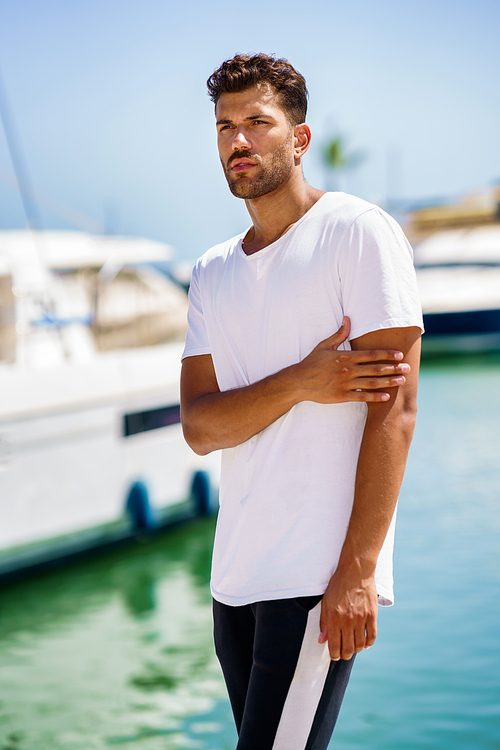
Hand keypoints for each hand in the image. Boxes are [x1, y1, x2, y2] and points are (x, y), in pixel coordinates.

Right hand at [293, 316, 409, 403]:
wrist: (299, 381)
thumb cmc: (311, 362)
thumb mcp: (324, 345)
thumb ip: (339, 334)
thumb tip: (348, 319)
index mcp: (345, 356)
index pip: (371, 354)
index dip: (386, 354)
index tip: (399, 355)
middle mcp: (348, 370)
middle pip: (375, 368)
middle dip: (393, 368)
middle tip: (407, 368)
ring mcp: (345, 383)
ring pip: (372, 382)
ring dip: (388, 382)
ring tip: (401, 381)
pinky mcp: (342, 396)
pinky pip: (362, 396)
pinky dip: (374, 397)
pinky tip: (386, 396)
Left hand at [318, 566, 377, 660]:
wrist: (355, 571)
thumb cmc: (338, 585)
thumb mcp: (326, 602)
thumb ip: (324, 622)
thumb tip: (322, 640)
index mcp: (334, 618)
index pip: (334, 646)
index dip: (334, 655)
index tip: (334, 656)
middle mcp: (348, 621)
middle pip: (348, 649)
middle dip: (345, 655)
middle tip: (343, 653)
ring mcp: (361, 619)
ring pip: (360, 645)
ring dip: (356, 650)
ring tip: (353, 647)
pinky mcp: (372, 615)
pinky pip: (372, 636)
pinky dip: (369, 643)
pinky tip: (365, 643)